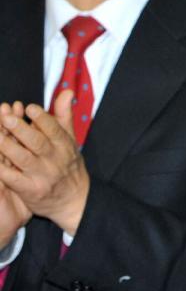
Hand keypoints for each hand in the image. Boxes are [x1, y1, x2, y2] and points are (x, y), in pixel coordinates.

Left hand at [0, 92, 88, 236]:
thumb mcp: (70, 138)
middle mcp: (54, 159)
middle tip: (6, 117)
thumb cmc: (68, 163)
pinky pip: (14, 180)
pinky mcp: (31, 191)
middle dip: (20, 130)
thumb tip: (66, 91)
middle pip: (37, 142)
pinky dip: (3, 171)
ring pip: (23, 160)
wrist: (74, 199)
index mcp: (64, 144)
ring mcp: (42, 176)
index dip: (41, 118)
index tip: (29, 107)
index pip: (53, 128)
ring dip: (7, 148)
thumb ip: (64, 114)